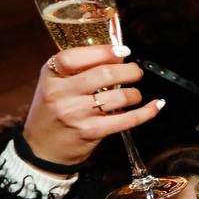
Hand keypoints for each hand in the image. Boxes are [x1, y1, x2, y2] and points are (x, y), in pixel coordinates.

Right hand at [22, 44, 164, 166]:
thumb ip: (78, 70)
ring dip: (135, 93)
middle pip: (103, 74)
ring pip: (118, 96)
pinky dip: (147, 112)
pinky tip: (156, 105)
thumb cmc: (54, 111)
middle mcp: (61, 94)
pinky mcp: (91, 132)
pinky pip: (127, 119)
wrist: (43, 147)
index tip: (122, 50)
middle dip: (128, 70)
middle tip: (136, 72)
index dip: (102, 51)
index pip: (73, 57)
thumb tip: (117, 55)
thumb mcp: (55, 85)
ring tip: (134, 94)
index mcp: (50, 76)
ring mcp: (76, 114)